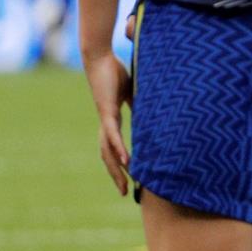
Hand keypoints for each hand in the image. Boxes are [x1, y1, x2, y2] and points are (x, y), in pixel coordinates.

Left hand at [85, 53, 132, 194]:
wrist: (99, 58)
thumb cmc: (115, 71)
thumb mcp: (133, 91)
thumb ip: (139, 102)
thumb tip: (151, 108)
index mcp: (112, 121)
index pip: (113, 147)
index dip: (120, 163)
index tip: (130, 176)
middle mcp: (106, 124)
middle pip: (108, 156)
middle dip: (116, 175)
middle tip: (125, 192)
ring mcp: (105, 119)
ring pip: (108, 150)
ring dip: (116, 169)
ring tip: (126, 184)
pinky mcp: (107, 112)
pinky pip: (113, 135)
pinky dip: (118, 149)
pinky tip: (127, 161)